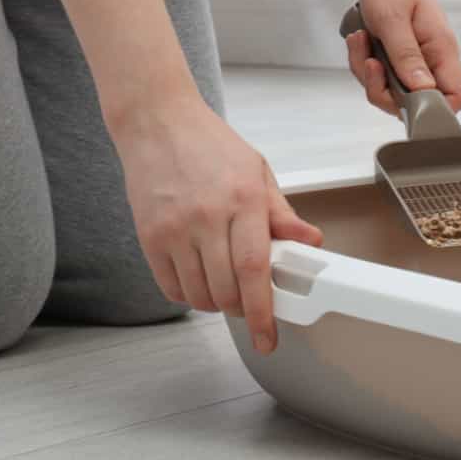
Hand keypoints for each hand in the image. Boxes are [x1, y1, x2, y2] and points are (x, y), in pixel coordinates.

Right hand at [112, 91, 322, 352]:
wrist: (157, 123)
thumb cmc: (210, 145)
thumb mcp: (257, 171)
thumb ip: (282, 213)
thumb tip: (311, 241)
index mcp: (243, 199)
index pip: (255, 269)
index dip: (264, 310)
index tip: (269, 336)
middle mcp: (207, 216)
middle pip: (226, 290)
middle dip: (241, 310)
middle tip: (250, 304)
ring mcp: (175, 228)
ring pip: (198, 294)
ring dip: (215, 303)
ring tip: (224, 285)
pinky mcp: (149, 237)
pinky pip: (170, 286)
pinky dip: (188, 294)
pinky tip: (198, 278)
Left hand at [345, 0, 460, 114]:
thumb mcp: (392, 18)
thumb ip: (406, 56)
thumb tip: (423, 91)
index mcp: (441, 49)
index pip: (454, 97)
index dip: (433, 109)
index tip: (401, 99)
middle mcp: (431, 59)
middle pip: (416, 102)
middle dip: (383, 90)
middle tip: (370, 63)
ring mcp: (413, 59)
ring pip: (391, 91)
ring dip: (367, 73)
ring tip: (361, 41)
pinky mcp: (396, 56)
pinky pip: (378, 76)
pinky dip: (363, 62)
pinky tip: (360, 38)